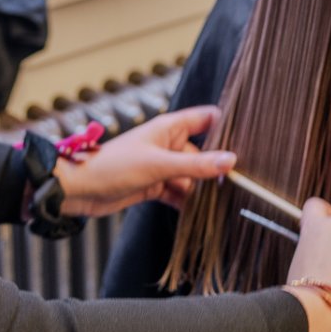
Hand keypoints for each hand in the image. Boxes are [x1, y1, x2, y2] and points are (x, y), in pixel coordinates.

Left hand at [54, 106, 236, 217]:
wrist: (79, 190)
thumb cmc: (114, 167)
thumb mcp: (159, 165)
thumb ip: (196, 165)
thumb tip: (231, 161)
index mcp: (170, 127)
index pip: (207, 119)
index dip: (228, 125)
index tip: (251, 140)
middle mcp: (168, 144)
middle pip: (203, 153)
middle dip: (218, 168)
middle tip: (243, 184)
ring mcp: (162, 166)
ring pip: (193, 176)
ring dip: (203, 189)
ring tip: (224, 203)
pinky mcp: (155, 185)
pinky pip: (180, 192)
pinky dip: (189, 201)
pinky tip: (202, 213)